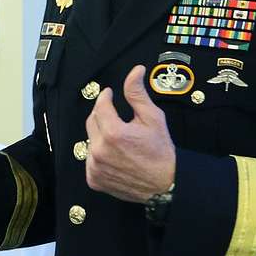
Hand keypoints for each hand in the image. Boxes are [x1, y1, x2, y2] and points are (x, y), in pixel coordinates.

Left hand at [84, 65, 175, 202]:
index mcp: (113, 133)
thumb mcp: (153, 118)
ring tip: (120, 140)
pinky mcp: (94, 179)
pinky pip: (90, 160)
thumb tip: (135, 70)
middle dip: (102, 115)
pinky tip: (115, 155)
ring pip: (90, 141)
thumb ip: (138, 93)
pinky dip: (99, 155)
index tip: (109, 94)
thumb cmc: (161, 151)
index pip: (100, 105)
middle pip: (92, 122)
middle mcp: (100, 150)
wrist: (165, 184)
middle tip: (116, 116)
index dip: (105, 97)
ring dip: (101, 135)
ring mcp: (95, 167)